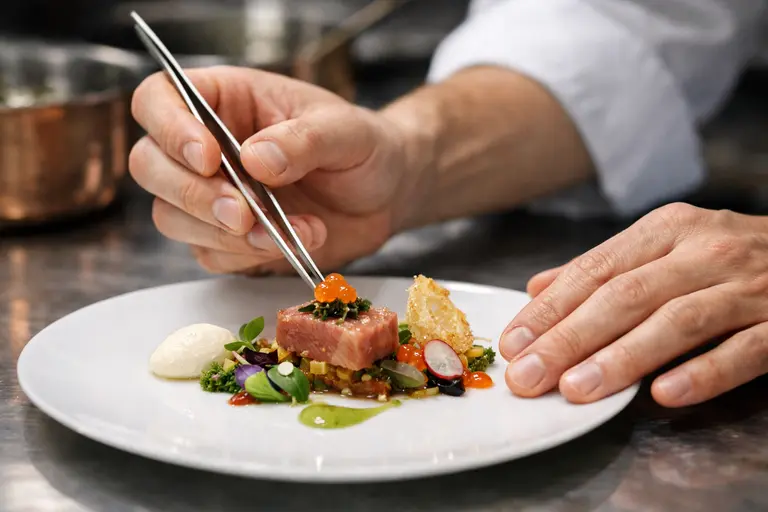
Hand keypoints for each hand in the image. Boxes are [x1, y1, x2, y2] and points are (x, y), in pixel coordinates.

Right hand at [129, 67, 417, 273]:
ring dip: (227, 234)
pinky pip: (210, 255)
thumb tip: (255, 160)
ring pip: (172, 217)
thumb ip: (304, 139)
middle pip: (150, 166)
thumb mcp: (346, 132)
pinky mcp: (227, 239)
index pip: (158, 99)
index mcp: (226, 100)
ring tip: (294, 229)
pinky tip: (298, 241)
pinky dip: (249, 256)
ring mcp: (213, 196)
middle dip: (193, 195)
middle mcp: (207, 147)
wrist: (386, 195)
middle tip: (243, 212)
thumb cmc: (364, 147)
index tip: (208, 157)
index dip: (169, 128)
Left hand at [499, 203, 767, 406]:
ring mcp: (747, 285)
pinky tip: (664, 394)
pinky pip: (744, 349)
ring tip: (577, 388)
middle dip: (569, 338)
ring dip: (622, 357)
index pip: (594, 271)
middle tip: (529, 376)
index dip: (550, 310)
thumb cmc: (731, 255)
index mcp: (666, 230)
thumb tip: (538, 289)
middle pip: (624, 296)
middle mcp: (703, 250)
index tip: (513, 344)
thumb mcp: (666, 246)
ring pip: (676, 321)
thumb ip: (604, 268)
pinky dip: (704, 371)